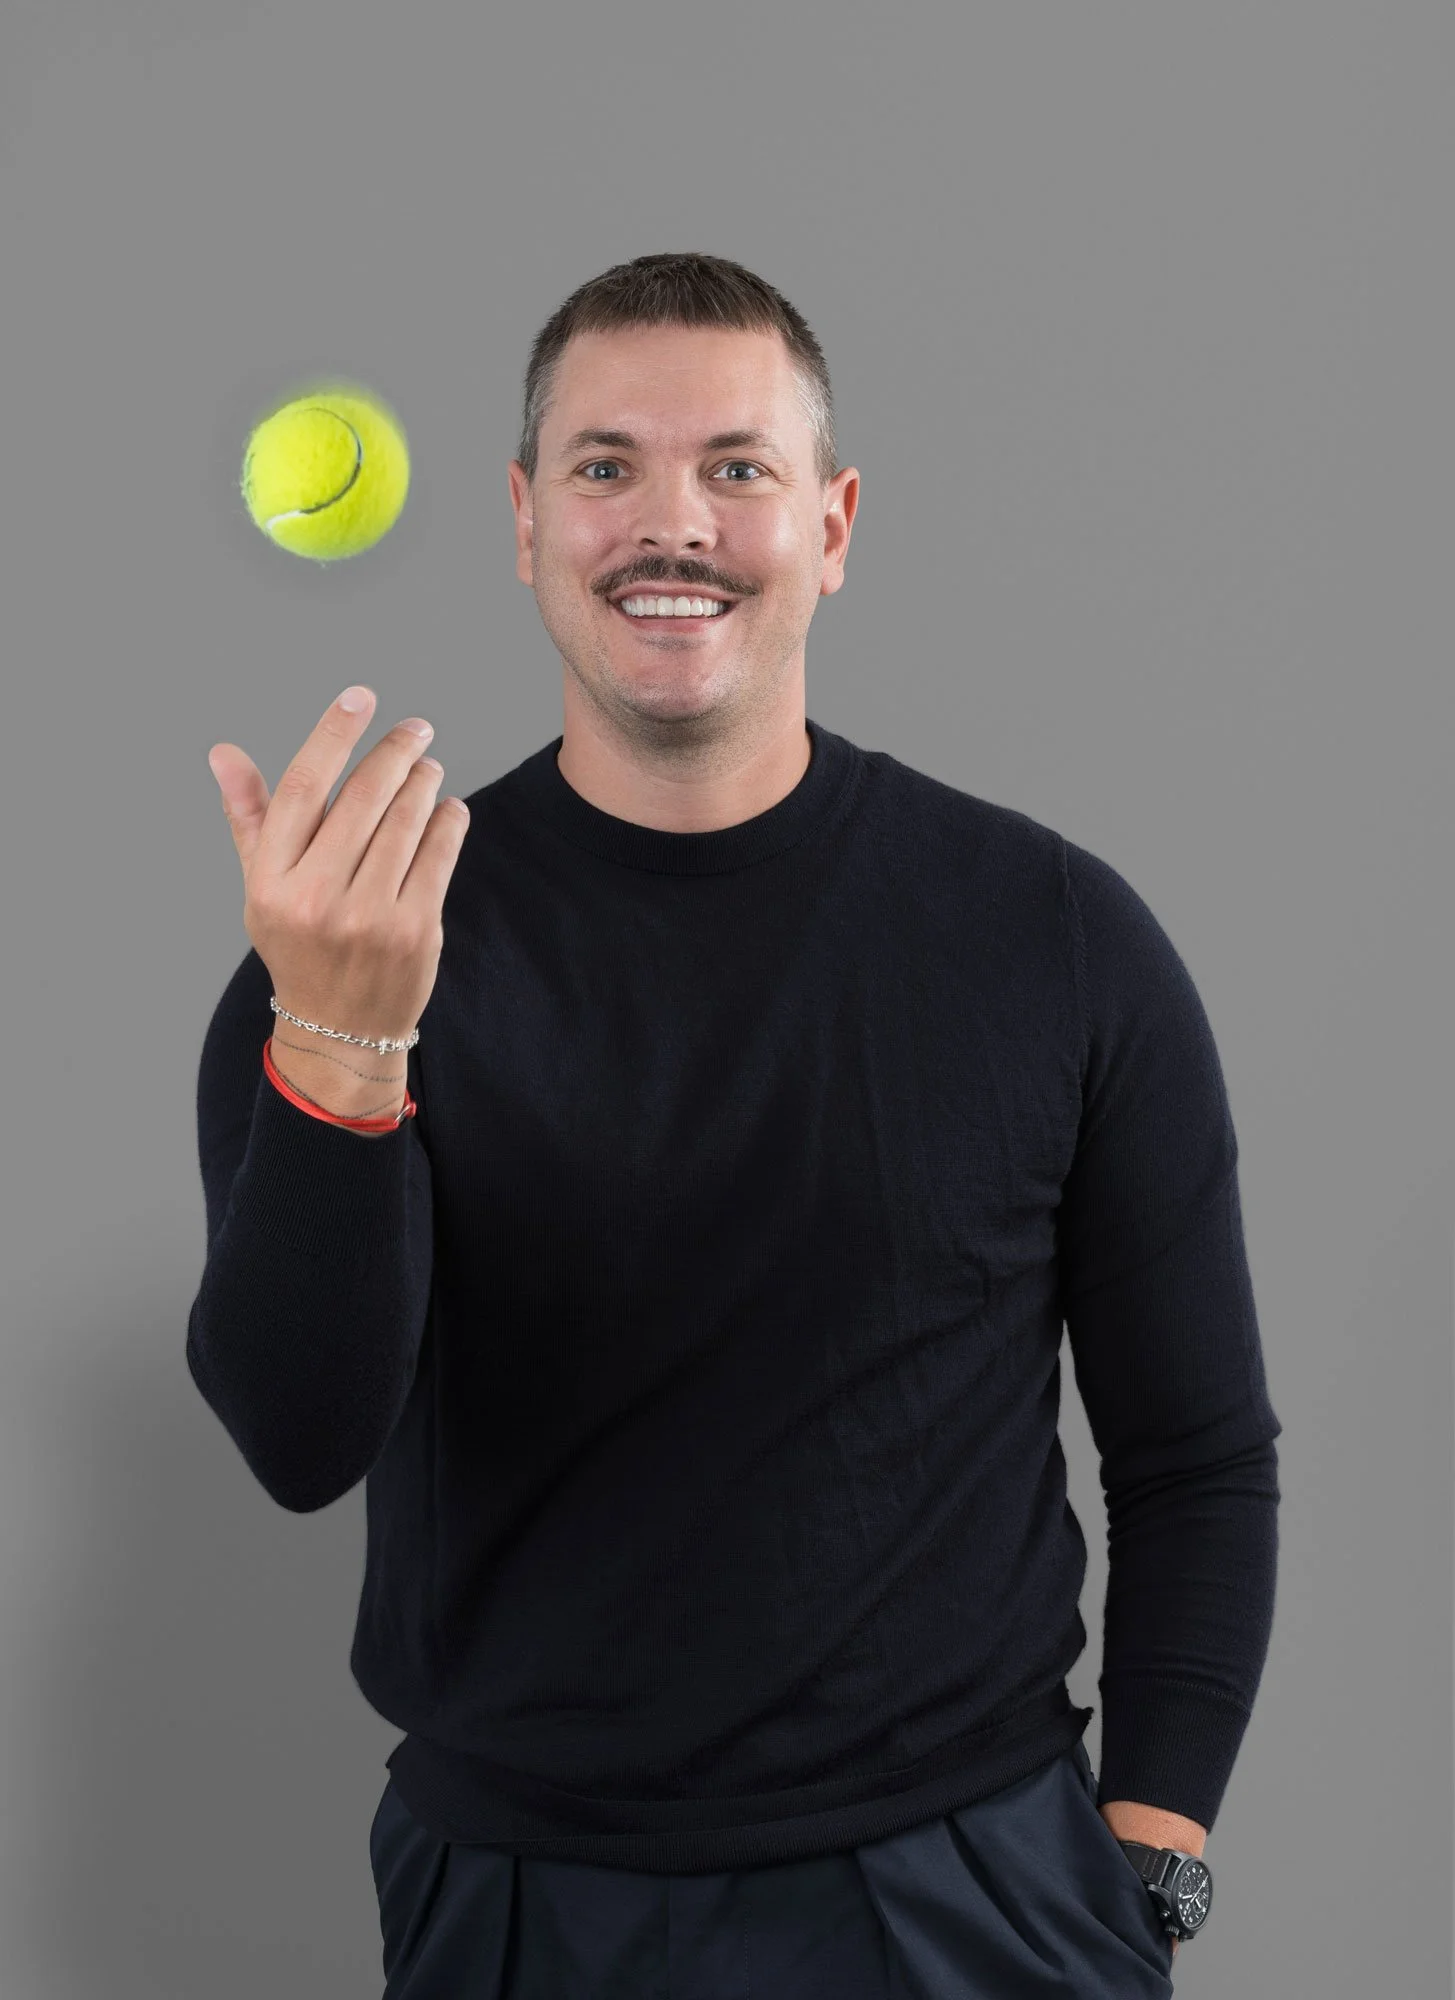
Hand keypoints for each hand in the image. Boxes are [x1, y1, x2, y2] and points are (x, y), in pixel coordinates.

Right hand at [209, 685, 468, 1047]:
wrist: (340, 1029)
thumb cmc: (299, 946)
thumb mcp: (261, 888)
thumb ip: (249, 817)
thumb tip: (223, 752)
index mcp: (271, 882)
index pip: (301, 787)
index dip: (332, 733)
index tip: (359, 697)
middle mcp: (316, 897)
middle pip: (362, 797)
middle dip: (395, 752)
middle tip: (416, 730)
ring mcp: (370, 916)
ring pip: (406, 821)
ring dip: (424, 783)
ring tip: (428, 768)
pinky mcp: (416, 930)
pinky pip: (439, 855)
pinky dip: (448, 821)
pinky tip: (447, 808)